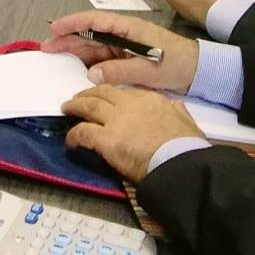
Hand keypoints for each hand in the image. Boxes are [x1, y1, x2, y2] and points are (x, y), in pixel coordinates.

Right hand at [40, 9, 198, 94]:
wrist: (200, 72)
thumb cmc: (177, 64)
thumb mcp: (150, 69)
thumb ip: (120, 71)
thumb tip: (92, 74)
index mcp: (130, 29)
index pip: (96, 22)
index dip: (74, 23)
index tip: (55, 28)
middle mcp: (124, 34)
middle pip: (91, 33)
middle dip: (68, 37)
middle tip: (46, 46)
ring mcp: (126, 46)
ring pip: (95, 46)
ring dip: (75, 50)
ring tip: (55, 55)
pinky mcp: (128, 59)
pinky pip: (103, 58)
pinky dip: (88, 62)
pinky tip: (77, 68)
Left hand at [62, 87, 202, 183]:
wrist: (178, 162)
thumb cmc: (185, 146)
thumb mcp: (187, 122)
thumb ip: (178, 112)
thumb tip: (176, 106)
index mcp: (150, 98)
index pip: (125, 91)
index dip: (112, 94)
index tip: (106, 98)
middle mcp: (129, 104)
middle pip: (102, 93)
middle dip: (88, 94)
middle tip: (78, 98)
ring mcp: (116, 120)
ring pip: (88, 106)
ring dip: (75, 106)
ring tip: (67, 109)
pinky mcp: (106, 139)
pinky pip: (83, 132)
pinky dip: (74, 135)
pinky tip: (70, 141)